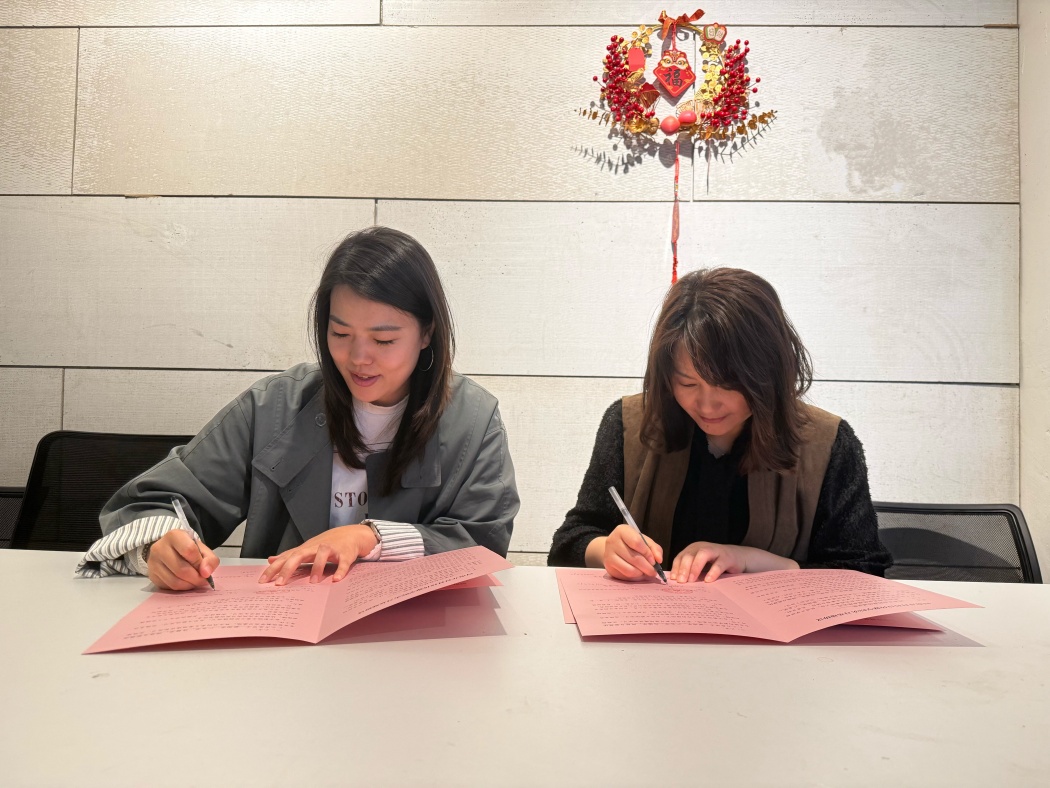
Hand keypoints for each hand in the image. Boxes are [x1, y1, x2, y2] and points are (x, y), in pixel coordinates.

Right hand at [146, 529, 218, 590]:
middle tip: (203, 580)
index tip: (204, 567)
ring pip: (175, 581)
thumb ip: (210, 559)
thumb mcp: (202, 549)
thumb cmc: (188, 548)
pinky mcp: (152, 575)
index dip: (199, 562)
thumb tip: (206, 573)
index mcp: (174, 536)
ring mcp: (153, 562)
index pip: (189, 550)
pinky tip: (186, 583)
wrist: (170, 550)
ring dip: (189, 585)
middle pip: (181, 569)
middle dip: (196, 578)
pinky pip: (169, 587)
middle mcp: (159, 548)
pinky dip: (181, 588)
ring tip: (195, 581)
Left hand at [258, 525, 377, 585]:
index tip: (262, 581)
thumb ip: (289, 555)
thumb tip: (270, 560)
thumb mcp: (306, 548)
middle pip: (299, 555)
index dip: (274, 569)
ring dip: (317, 568)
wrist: (351, 534)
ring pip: (322, 555)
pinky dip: (340, 570)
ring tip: (312, 583)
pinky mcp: (346, 554)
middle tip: (279, 584)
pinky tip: (336, 580)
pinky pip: (343, 562)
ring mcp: (332, 549)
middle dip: (288, 568)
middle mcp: (316, 547)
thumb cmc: (326, 543)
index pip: (286, 558)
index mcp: (305, 549)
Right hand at [587, 524, 664, 580]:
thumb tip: (659, 560)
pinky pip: (625, 574)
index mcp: (622, 531)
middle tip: (654, 572)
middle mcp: (612, 541)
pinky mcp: (608, 566)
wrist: (613, 548)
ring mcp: (608, 554)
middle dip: (648, 567)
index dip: (647, 553)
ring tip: (646, 572)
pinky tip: (638, 573)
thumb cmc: (631, 543)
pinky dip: (635, 576)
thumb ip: (654, 548)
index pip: (636, 542)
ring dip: (642, 573)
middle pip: (634, 558)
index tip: (654, 560)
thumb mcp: (644, 541)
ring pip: (630, 569)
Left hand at [671, 542, 798, 582]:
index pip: (680, 557)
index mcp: (693, 550)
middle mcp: (702, 548)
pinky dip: (713, 572)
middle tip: (680, 582)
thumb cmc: (716, 565)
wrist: (739, 558)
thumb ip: (691, 573)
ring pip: (702, 555)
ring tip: (691, 580)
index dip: (676, 568)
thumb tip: (676, 585)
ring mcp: (715, 550)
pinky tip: (708, 581)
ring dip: (694, 568)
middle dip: (682, 568)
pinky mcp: (727, 557)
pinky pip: (719, 564)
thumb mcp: (702, 568)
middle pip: (689, 555)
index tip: (672, 580)